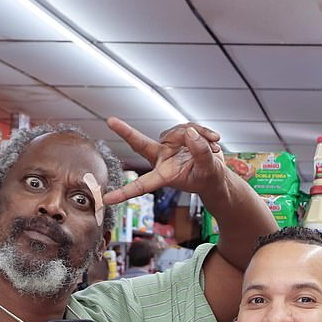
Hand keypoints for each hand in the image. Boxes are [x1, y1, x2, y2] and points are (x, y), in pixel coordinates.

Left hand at [102, 117, 224, 203]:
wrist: (215, 174)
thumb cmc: (209, 178)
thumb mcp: (209, 170)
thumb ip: (200, 152)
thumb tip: (190, 133)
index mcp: (164, 176)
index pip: (141, 185)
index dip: (124, 192)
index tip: (107, 199)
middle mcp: (162, 160)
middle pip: (142, 143)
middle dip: (126, 132)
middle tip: (111, 121)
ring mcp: (168, 146)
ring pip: (179, 131)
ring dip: (199, 135)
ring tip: (213, 146)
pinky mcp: (177, 136)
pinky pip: (188, 127)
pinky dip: (203, 131)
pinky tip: (213, 139)